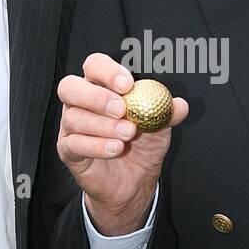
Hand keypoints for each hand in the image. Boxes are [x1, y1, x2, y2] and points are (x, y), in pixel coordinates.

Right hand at [57, 53, 187, 234]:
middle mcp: (80, 103)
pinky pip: (74, 144)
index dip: (107, 71)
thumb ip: (167, 112)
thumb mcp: (159, 127)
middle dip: (96, 96)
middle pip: (70, 87)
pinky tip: (116, 149)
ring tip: (128, 134)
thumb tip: (180, 105)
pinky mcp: (68, 151)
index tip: (127, 85)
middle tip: (121, 109)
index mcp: (100, 87)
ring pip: (74, 118)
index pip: (94, 66)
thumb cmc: (141, 146)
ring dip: (103, 126)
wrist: (135, 182)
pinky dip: (96, 146)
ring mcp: (70, 127)